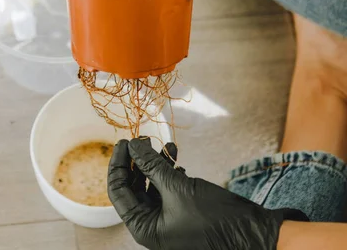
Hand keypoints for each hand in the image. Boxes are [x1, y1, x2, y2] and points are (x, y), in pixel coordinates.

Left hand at [107, 138, 308, 249]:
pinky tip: (175, 156)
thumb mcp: (178, 187)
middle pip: (132, 186)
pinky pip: (166, 188)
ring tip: (164, 144)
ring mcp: (166, 219)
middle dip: (138, 161)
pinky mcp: (181, 211)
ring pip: (150, 184)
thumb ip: (152, 165)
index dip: (118, 163)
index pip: (117, 191)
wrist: (255, 234)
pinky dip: (169, 170)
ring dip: (155, 163)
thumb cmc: (216, 219)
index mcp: (143, 228)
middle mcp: (151, 226)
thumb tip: (133, 145)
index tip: (124, 141)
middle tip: (142, 139)